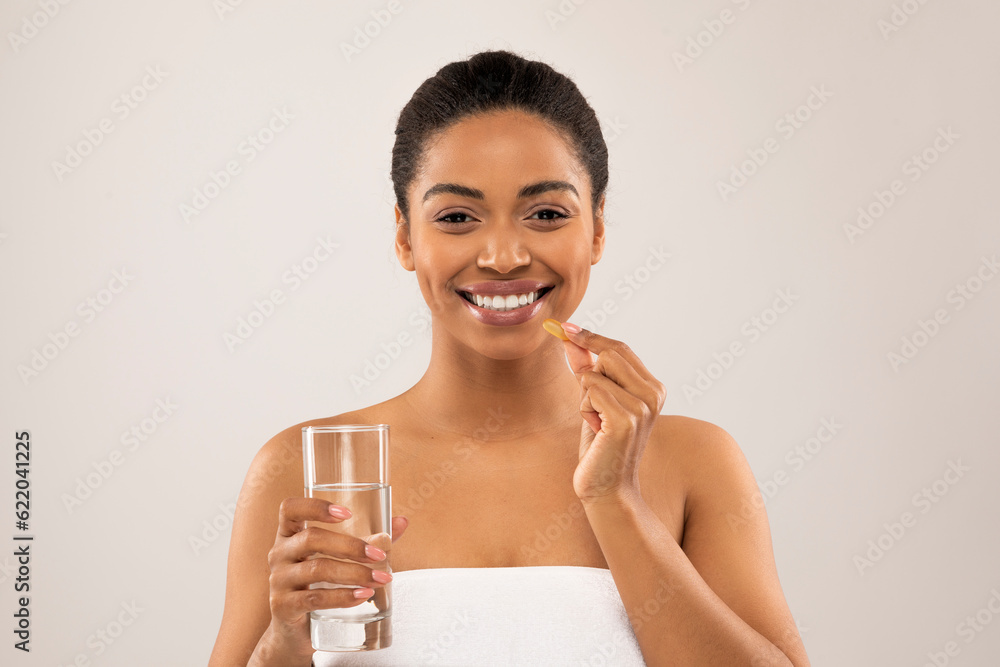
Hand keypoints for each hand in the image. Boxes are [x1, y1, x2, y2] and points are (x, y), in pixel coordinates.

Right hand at [264, 498, 408, 653]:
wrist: (297, 631)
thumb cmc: (321, 585)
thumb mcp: (339, 560)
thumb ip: (369, 540)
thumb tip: (402, 521)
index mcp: (289, 535)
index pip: (290, 509)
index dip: (315, 506)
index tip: (347, 513)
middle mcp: (278, 554)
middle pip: (311, 539)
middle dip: (350, 546)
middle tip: (380, 556)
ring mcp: (278, 581)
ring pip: (317, 570)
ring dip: (354, 573)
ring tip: (381, 579)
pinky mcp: (282, 607)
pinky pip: (314, 598)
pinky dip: (342, 596)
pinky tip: (363, 595)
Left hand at [544, 319, 666, 502]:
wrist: (607, 487)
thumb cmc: (600, 444)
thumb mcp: (593, 400)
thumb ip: (586, 368)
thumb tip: (568, 338)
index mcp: (653, 387)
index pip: (620, 348)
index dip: (591, 337)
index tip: (564, 327)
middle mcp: (654, 394)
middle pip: (609, 353)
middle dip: (588, 374)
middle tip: (592, 406)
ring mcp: (642, 407)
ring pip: (594, 375)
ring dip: (584, 398)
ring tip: (597, 423)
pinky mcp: (625, 420)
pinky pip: (590, 391)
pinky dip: (584, 409)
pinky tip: (596, 430)